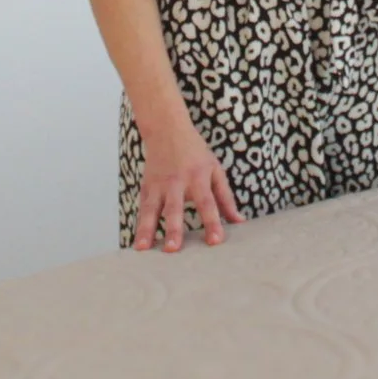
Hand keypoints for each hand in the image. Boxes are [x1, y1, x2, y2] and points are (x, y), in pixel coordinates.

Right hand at [132, 111, 242, 251]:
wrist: (167, 129)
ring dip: (147, 229)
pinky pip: (142, 209)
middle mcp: (177, 181)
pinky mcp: (146, 187)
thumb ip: (225, 197)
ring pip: (152, 209)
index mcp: (198, 176)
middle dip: (173, 229)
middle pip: (175, 207)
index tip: (215, 241)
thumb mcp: (215, 169)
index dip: (212, 222)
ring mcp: (159, 184)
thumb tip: (239, 221)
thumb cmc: (195, 153)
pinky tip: (138, 243)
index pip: (207, 203)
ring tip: (143, 248)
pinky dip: (139, 225)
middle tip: (173, 249)